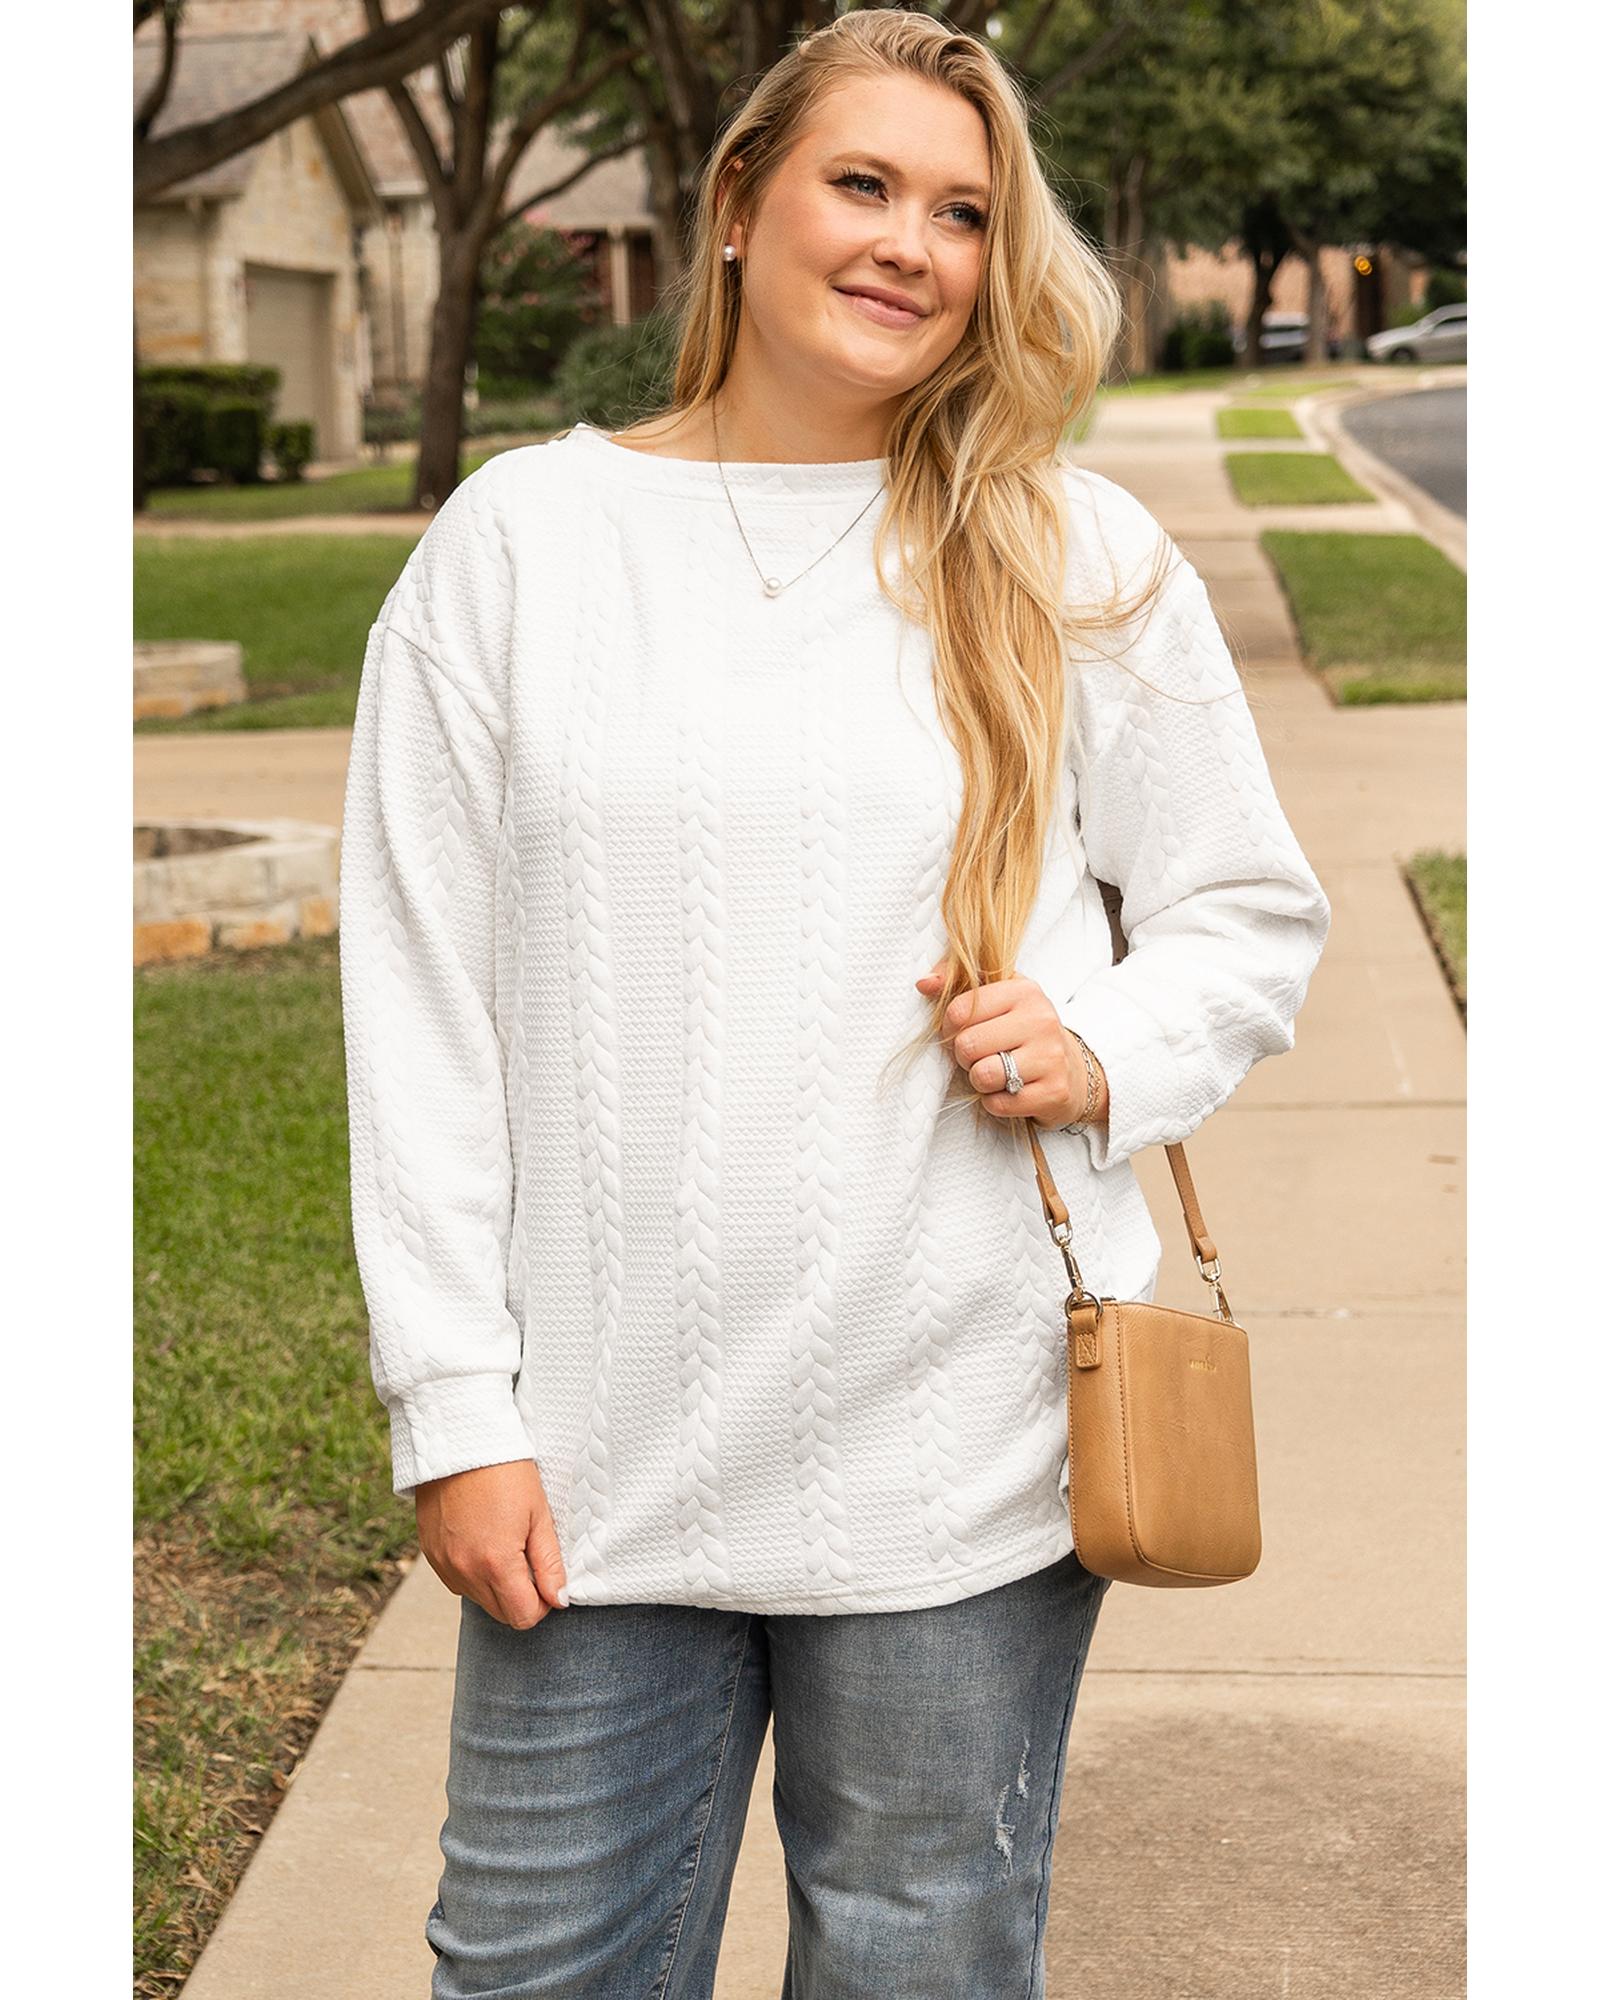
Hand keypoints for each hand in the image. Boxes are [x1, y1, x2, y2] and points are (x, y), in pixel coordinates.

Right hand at [414, 1459, 568, 1629]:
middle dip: (520, 1597)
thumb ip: (549, 1564)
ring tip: (503, 1544)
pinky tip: (481, 1540)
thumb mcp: (539, 1514)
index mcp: (496, 1564)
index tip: (546, 1578)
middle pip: (500, 1613)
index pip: (523, 1617)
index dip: (541, 1604)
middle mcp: (465, 1571)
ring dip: (495, 1585)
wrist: (459, 1441)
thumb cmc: (505, 1472)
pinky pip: (456, 1581)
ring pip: (477, 1598)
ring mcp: (443, 1564)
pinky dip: (472, 1572)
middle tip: (528, 1559)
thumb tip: (558, 1600)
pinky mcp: (430, 1554)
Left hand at [915, 959, 1105, 1129]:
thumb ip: (957, 982)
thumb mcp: (998, 997)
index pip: (959, 1011)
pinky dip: (995, 1102)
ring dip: (980, 1081)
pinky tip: (1011, 1091)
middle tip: (981, 1056)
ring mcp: (1051, 1057)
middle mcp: (1041, 1020)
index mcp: (1024, 991)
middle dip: (965, 1057)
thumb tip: (924, 983)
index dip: (950, 1028)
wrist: (1074, 1071)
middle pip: (967, 1045)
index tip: (965, 1032)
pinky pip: (999, 1104)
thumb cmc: (1023, 1031)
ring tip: (995, 1073)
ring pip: (983, 1075)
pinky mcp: (1054, 1092)